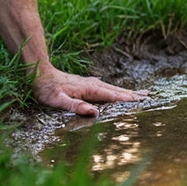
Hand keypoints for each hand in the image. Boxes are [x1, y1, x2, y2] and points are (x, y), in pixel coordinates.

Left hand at [32, 66, 146, 116]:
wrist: (39, 73)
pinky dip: (115, 89)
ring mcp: (89, 83)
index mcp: (89, 89)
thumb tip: (94, 113)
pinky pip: (105, 87)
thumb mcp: (58, 101)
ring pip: (112, 87)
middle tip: (147, 96)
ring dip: (126, 91)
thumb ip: (76, 106)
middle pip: (116, 90)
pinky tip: (116, 89)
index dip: (126, 99)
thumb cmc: (46, 89)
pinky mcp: (85, 83)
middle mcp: (92, 84)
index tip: (140, 101)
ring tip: (140, 92)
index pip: (111, 96)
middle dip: (132, 94)